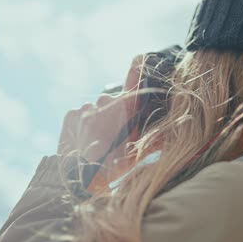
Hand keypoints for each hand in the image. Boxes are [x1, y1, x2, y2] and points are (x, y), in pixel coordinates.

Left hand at [57, 56, 143, 180]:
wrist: (77, 180)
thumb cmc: (111, 169)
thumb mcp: (135, 154)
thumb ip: (153, 138)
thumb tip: (172, 132)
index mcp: (125, 109)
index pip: (134, 79)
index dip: (138, 70)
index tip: (139, 61)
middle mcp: (105, 103)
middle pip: (113, 102)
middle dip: (114, 115)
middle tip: (112, 137)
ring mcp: (86, 108)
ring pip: (95, 110)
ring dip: (97, 122)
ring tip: (95, 143)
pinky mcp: (71, 115)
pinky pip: (80, 116)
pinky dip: (82, 126)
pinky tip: (83, 142)